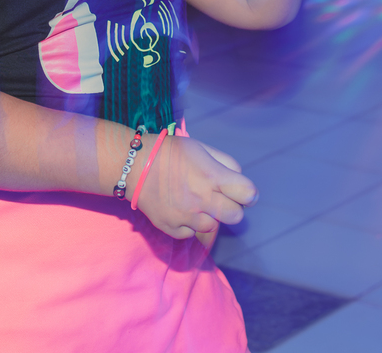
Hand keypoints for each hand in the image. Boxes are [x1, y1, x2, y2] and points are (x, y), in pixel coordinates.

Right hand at [133, 135, 257, 245]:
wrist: (133, 165)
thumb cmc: (170, 153)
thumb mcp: (201, 147)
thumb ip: (225, 163)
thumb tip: (240, 180)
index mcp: (211, 175)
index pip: (247, 194)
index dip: (248, 193)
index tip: (242, 192)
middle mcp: (200, 198)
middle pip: (235, 216)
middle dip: (232, 207)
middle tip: (220, 199)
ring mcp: (185, 216)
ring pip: (213, 226)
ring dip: (208, 215)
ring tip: (196, 202)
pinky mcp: (171, 227)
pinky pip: (191, 234)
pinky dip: (189, 224)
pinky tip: (180, 209)